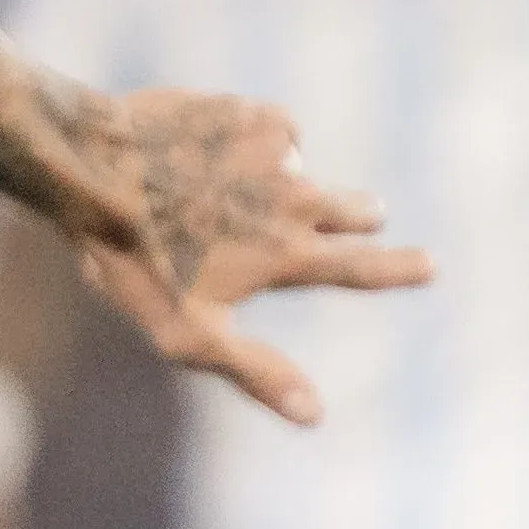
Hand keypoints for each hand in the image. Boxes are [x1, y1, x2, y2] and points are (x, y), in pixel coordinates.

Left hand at [59, 89, 430, 423]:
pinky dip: (257, 141)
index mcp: (290, 255)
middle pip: (353, 209)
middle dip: (360, 214)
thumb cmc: (136, 261)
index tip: (431, 265)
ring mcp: (276, 153)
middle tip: (366, 212)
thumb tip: (315, 416)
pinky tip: (219, 151)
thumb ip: (257, 372)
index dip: (400, 269)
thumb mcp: (190, 336)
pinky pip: (272, 129)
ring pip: (305, 169)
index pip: (362, 267)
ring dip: (290, 180)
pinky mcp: (249, 112)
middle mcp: (297, 200)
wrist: (98, 169)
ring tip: (245, 187)